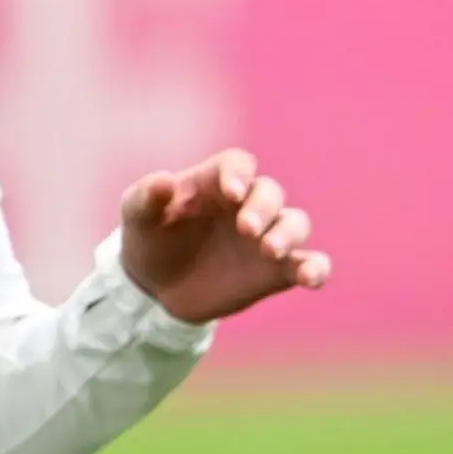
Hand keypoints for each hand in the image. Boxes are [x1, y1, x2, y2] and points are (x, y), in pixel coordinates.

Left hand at [119, 148, 331, 324]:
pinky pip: (307, 263)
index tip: (231, 193)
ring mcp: (265, 236)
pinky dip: (316, 267)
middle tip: (246, 230)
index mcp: (215, 182)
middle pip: (269, 192)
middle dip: (263, 208)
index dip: (238, 174)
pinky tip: (312, 279)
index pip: (237, 164)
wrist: (157, 288)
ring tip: (270, 251)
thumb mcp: (136, 218)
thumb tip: (162, 181)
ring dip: (289, 233)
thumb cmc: (149, 240)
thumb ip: (146, 198)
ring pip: (295, 222)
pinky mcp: (275, 271)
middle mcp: (247, 204)